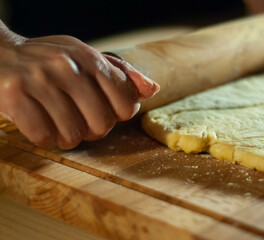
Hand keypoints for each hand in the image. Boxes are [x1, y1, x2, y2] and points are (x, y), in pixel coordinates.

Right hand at [0, 35, 158, 148]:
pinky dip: (45, 138)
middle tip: (80, 121)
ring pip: (73, 134)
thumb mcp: (87, 58)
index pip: (126, 104)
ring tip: (59, 123)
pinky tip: (41, 124)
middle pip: (102, 124)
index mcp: (90, 58)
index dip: (117, 116)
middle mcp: (68, 67)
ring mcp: (40, 80)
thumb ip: (122, 75)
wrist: (0, 54)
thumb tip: (153, 90)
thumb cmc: (51, 61)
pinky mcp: (14, 95)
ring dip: (68, 137)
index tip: (104, 112)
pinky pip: (44, 136)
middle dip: (93, 130)